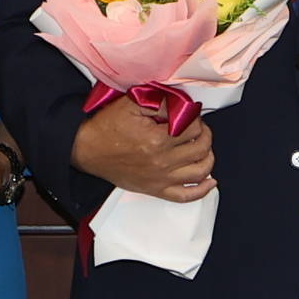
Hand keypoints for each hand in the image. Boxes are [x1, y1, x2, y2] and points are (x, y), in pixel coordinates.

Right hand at [74, 100, 214, 202]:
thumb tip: (183, 104)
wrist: (87, 150)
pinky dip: (202, 191)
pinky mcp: (155, 190)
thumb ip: (160, 102)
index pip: (193, 127)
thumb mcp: (132, 104)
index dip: (195, 117)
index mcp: (157, 139)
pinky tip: (211, 181)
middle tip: (199, 127)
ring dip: (208, 158)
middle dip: (205, 134)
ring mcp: (160, 178)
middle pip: (201, 148)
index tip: (190, 114)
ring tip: (204, 148)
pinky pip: (185, 196)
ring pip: (200, 172)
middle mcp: (162, 161)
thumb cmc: (107, 127)